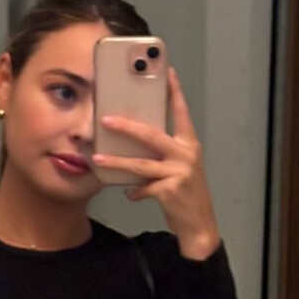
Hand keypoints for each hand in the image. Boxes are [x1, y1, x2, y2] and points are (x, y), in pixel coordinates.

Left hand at [91, 66, 220, 257]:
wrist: (199, 227)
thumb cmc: (186, 197)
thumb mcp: (180, 171)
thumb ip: (162, 156)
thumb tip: (134, 149)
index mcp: (190, 146)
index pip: (182, 113)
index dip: (174, 92)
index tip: (166, 71)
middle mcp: (186, 155)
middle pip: (151, 135)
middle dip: (127, 127)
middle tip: (106, 120)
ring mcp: (179, 173)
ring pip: (141, 164)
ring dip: (117, 161)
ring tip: (98, 158)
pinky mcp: (170, 190)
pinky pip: (143, 187)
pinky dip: (134, 191)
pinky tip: (129, 194)